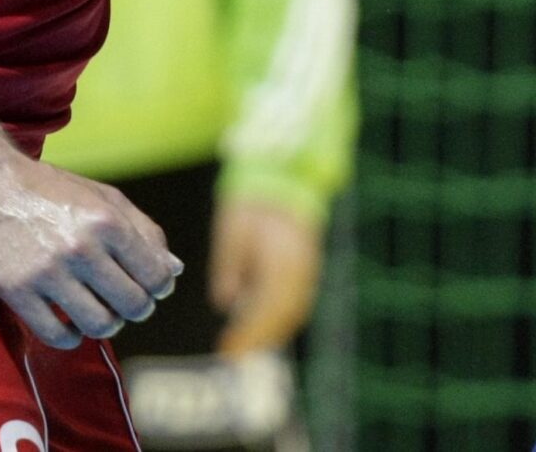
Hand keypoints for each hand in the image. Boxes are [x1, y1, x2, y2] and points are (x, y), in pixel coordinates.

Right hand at [0, 102, 181, 348]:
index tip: (151, 287)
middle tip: (126, 303)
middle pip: (131, 304)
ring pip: (98, 324)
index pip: (155, 276)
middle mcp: (80, 247)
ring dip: (107, 325)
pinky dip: (70, 338)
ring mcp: (46, 271)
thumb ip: (144, 232)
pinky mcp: (15, 290)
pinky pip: (55, 334)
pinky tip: (71, 327)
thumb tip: (174, 271)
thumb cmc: (54, 192)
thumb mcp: (106, 198)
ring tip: (101, 313)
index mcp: (107, 221)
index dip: (159, 287)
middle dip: (137, 308)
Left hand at [211, 199, 322, 355]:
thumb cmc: (253, 206)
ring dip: (272, 333)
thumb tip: (225, 301)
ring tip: (246, 346)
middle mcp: (299, 272)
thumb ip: (229, 267)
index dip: (247, 332)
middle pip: (281, 317)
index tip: (227, 348)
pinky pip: (299, 302)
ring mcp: (308, 271)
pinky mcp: (309, 269)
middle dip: (258, 339)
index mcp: (281, 263)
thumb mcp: (233, 232)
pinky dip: (283, 320)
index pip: (265, 309)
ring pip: (293, 312)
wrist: (283, 181)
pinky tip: (266, 327)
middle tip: (232, 354)